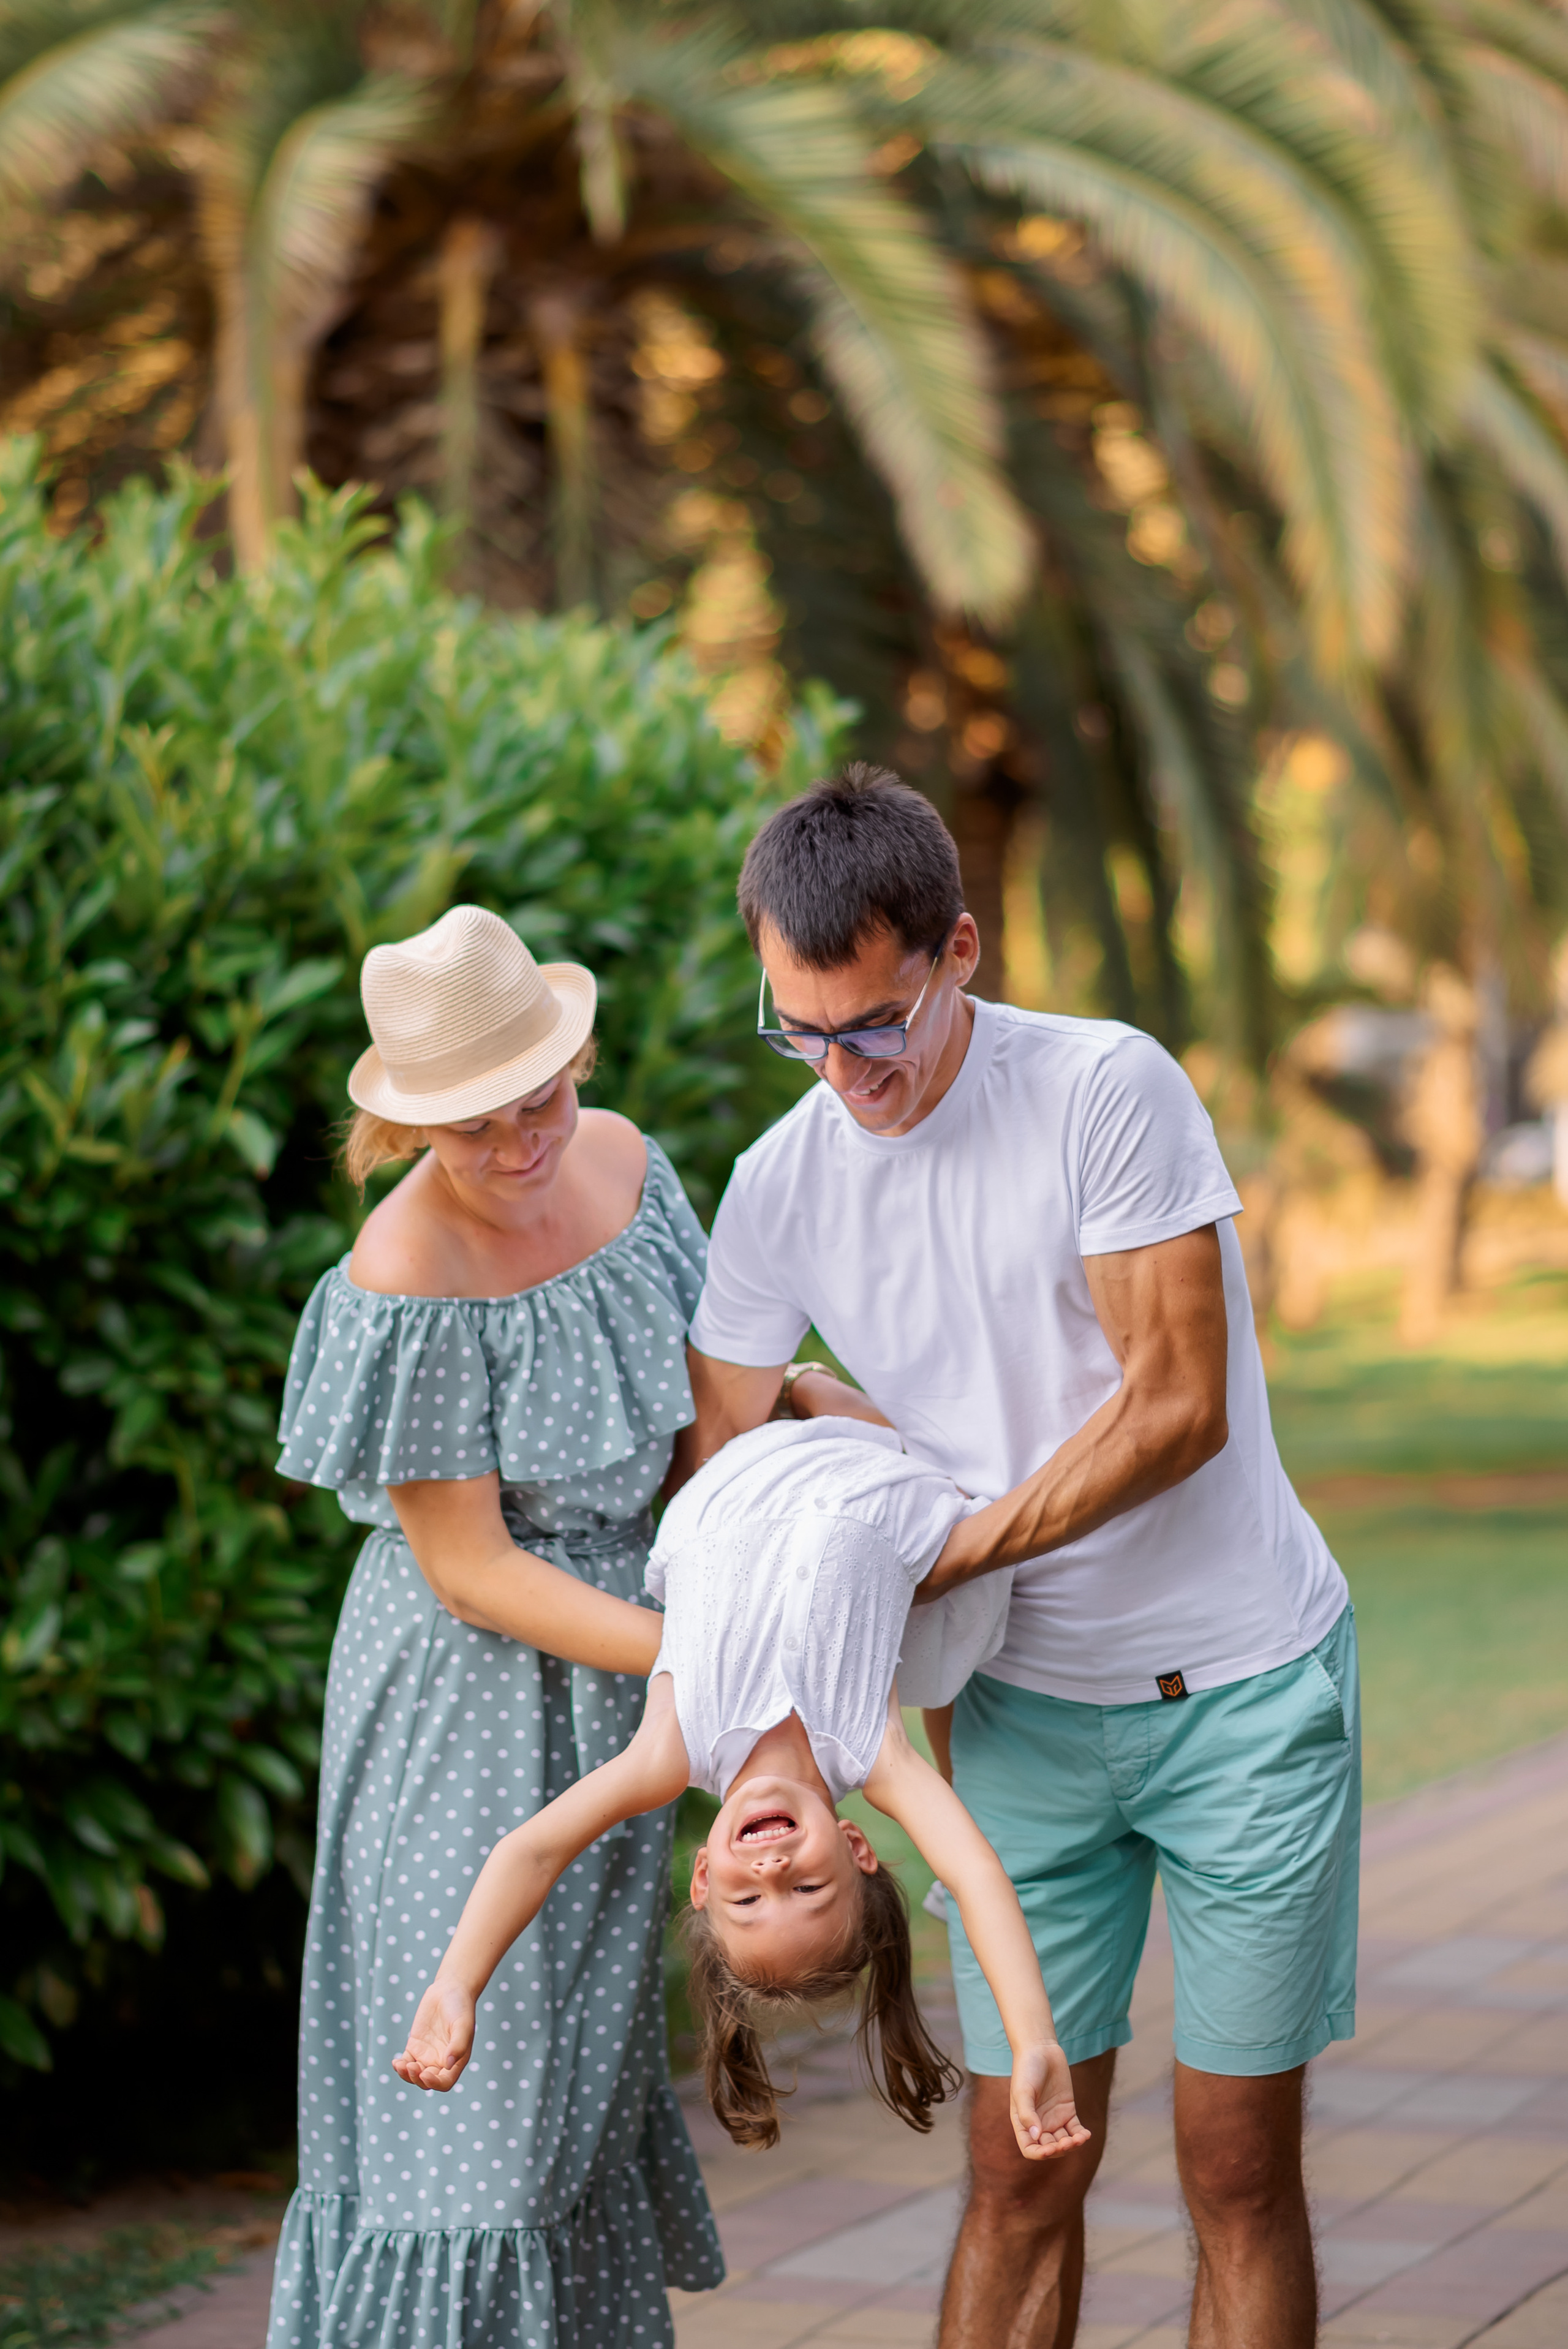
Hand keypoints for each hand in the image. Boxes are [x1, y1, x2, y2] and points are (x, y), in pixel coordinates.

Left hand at [393, 1976, 475, 2091]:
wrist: (449, 1989)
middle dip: (417, 2079)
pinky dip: (400, 2067)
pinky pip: (406, 2062)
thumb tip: (448, 2065)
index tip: (425, 2075)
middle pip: (427, 2082)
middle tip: (411, 2066)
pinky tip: (396, 2062)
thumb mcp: (463, 2024)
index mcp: (456, 2061)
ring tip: (400, 2065)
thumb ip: (458, 2045)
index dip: (435, 2084)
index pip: (445, 2083)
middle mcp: (441, 2061)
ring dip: (406, 2075)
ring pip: (414, 2075)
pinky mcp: (415, 2046)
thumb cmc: (461, 2007)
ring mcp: (427, 2055)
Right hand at [1010, 2040, 1092, 2160]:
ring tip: (1079, 2138)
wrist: (1041, 2049)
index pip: (1030, 2149)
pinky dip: (1081, 2135)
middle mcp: (1039, 2124)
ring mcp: (1054, 2119)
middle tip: (1067, 2142)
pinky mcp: (1067, 2111)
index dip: (1040, 2154)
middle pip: (1049, 2148)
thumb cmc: (1026, 2069)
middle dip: (1059, 2149)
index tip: (1050, 2149)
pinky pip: (1075, 2129)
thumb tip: (1036, 2136)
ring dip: (1072, 2145)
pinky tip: (1086, 2134)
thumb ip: (1027, 2114)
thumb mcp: (1022, 2091)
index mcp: (1023, 2123)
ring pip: (1064, 2141)